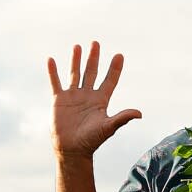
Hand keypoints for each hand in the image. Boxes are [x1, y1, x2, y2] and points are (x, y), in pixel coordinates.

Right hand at [48, 42, 140, 157]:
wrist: (72, 149)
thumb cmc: (92, 140)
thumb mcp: (108, 127)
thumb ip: (122, 118)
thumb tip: (140, 113)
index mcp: (101, 101)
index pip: (109, 80)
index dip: (114, 69)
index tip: (119, 55)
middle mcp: (87, 95)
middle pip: (91, 72)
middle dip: (94, 58)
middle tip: (96, 43)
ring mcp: (73, 96)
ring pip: (75, 73)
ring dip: (76, 60)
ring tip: (78, 46)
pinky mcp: (59, 100)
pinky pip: (55, 82)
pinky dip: (53, 71)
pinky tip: (51, 60)